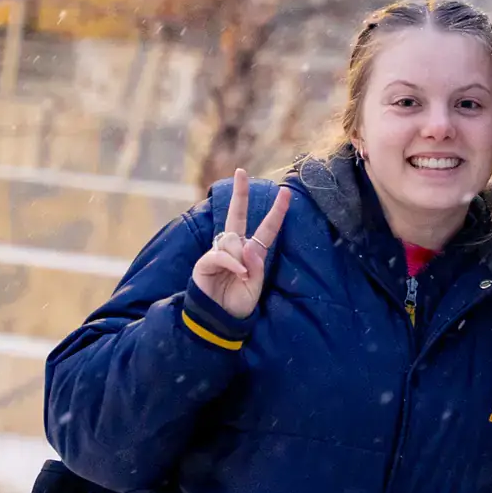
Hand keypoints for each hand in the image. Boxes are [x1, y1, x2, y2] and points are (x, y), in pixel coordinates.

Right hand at [191, 170, 290, 318]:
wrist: (219, 320)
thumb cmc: (238, 304)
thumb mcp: (255, 287)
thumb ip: (256, 268)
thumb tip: (248, 245)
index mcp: (250, 253)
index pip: (265, 229)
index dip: (276, 212)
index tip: (285, 193)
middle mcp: (234, 248)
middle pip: (236, 216)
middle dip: (240, 194)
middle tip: (241, 172)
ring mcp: (218, 253)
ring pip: (233, 241)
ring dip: (240, 259)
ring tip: (240, 278)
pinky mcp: (206, 262)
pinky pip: (221, 255)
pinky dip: (231, 263)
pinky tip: (236, 274)